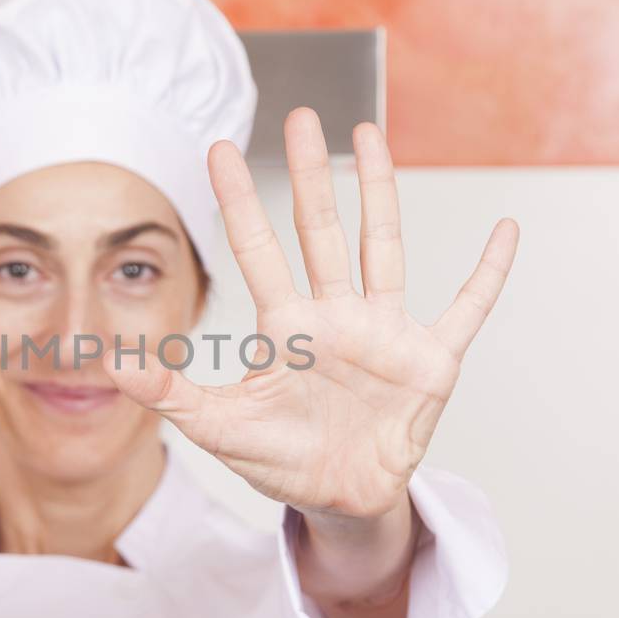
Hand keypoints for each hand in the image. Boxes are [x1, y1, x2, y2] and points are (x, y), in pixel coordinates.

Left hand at [104, 109, 517, 522]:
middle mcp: (335, 314)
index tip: (216, 148)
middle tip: (299, 117)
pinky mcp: (430, 360)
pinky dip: (489, 274)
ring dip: (379, 192)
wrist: (342, 500)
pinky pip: (466, 308)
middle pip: (320, 230)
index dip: (238, 201)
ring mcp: (385, 331)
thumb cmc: (283, 460)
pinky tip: (506, 232)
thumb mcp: (222, 428)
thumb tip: (112, 364)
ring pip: (383, 246)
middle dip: (310, 174)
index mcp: (286, 326)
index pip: (257, 250)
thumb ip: (173, 395)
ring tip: (370, 135)